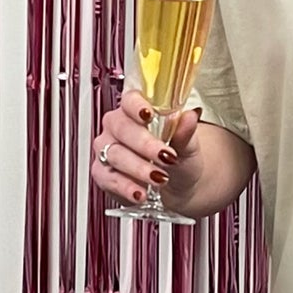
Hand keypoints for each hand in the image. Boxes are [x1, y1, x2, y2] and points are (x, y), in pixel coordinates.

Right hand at [90, 89, 202, 208]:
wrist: (177, 184)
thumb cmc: (179, 156)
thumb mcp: (188, 144)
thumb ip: (186, 131)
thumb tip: (190, 116)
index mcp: (136, 110)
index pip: (130, 100)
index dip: (137, 106)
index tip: (148, 114)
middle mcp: (117, 126)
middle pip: (123, 128)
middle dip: (145, 144)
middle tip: (165, 156)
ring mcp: (107, 149)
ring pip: (116, 154)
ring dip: (138, 168)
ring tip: (159, 178)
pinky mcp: (102, 173)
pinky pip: (109, 179)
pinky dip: (126, 187)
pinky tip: (141, 193)